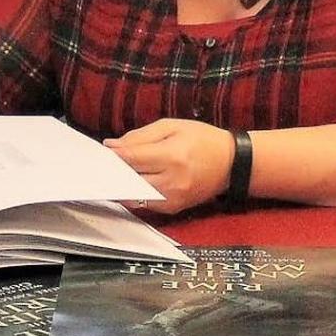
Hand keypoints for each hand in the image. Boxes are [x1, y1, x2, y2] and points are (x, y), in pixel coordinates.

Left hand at [103, 118, 233, 213]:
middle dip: (115, 170)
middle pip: (129, 179)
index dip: (113, 155)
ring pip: (133, 195)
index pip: (131, 159)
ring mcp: (173, 199)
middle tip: (106, 161)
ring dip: (123, 184)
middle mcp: (172, 181)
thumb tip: (112, 146)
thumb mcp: (171, 126)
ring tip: (119, 171)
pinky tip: (133, 181)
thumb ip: (140, 136)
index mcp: (172, 156)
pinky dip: (135, 192)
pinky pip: (144, 204)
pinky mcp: (173, 209)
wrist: (232, 164)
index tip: (103, 150)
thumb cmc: (202, 139)